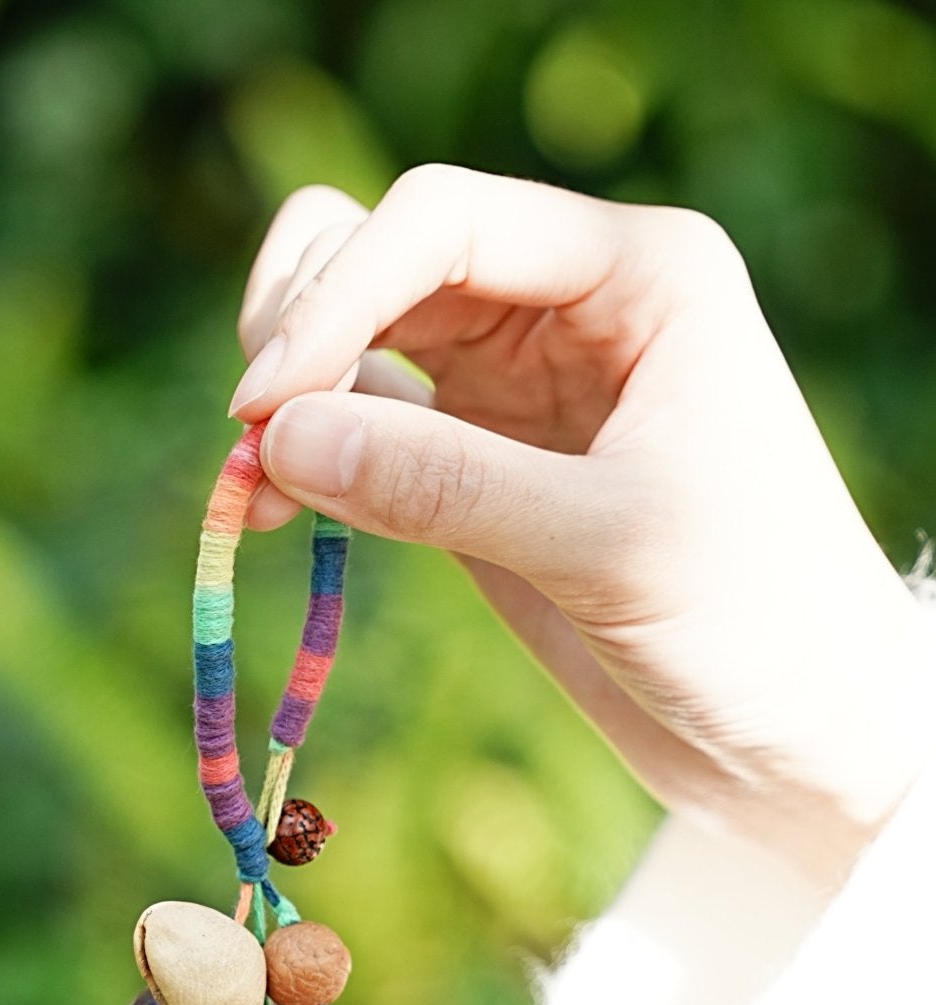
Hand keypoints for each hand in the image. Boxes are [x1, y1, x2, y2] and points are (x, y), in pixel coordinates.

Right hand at [229, 167, 935, 890]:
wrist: (799, 734)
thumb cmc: (755, 622)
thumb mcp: (605, 546)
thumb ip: (444, 485)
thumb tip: (274, 438)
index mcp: (636, 273)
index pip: (442, 222)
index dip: (336, 297)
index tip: (265, 406)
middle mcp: (570, 305)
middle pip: (384, 251)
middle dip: (302, 328)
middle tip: (253, 439)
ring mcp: (520, 383)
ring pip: (361, 331)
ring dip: (292, 392)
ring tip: (258, 488)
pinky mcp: (484, 464)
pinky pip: (367, 424)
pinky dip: (312, 454)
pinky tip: (282, 510)